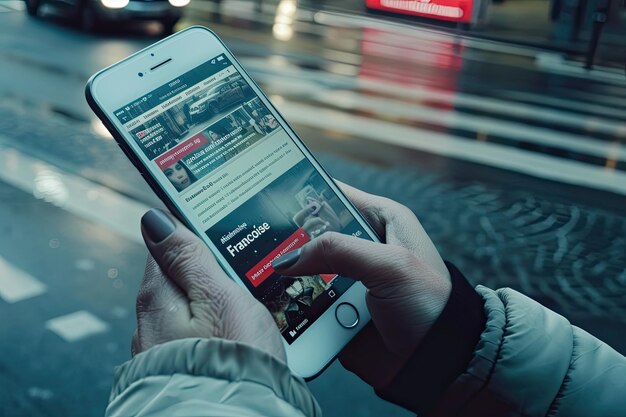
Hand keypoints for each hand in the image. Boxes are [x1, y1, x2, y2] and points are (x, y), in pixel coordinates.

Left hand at [132, 209, 284, 361]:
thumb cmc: (231, 362)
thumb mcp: (218, 296)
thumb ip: (187, 257)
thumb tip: (155, 220)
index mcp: (156, 297)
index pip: (164, 246)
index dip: (192, 236)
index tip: (218, 234)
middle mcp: (149, 322)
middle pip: (178, 278)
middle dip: (208, 273)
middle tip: (242, 278)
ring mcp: (162, 347)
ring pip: (189, 308)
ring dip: (213, 302)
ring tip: (246, 309)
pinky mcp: (179, 366)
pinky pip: (196, 334)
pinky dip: (214, 328)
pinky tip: (237, 336)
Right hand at [272, 182, 450, 387]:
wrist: (436, 363)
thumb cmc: (431, 306)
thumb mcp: (390, 266)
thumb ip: (339, 251)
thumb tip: (288, 259)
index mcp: (381, 221)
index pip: (334, 196)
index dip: (303, 195)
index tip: (267, 195)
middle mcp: (361, 248)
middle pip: (310, 237)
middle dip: (285, 242)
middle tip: (253, 242)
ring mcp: (347, 282)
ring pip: (302, 273)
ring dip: (286, 279)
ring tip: (257, 278)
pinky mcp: (337, 312)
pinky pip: (304, 305)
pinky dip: (292, 308)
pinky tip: (272, 307)